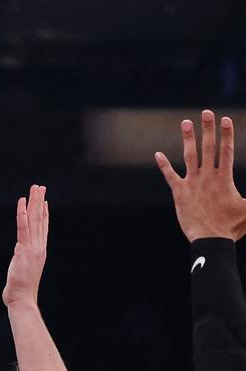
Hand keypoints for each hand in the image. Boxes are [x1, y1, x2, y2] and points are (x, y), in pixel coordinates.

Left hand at [2, 185, 48, 307]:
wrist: (23, 298)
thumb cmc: (21, 290)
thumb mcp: (23, 271)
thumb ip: (23, 262)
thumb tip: (19, 261)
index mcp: (39, 251)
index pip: (42, 229)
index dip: (44, 214)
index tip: (45, 202)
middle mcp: (38, 247)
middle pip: (40, 220)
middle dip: (40, 202)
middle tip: (41, 187)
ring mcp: (33, 247)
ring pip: (34, 220)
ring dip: (34, 202)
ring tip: (35, 188)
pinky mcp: (23, 249)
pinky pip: (23, 228)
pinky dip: (22, 214)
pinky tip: (22, 202)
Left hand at [155, 110, 245, 241]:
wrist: (209, 240)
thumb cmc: (231, 226)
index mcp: (224, 178)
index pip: (226, 150)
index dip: (227, 134)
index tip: (225, 119)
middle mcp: (207, 177)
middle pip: (208, 147)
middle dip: (208, 129)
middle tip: (206, 112)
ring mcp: (192, 184)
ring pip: (189, 156)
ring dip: (188, 138)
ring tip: (185, 122)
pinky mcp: (179, 193)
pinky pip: (170, 176)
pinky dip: (164, 165)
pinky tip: (157, 154)